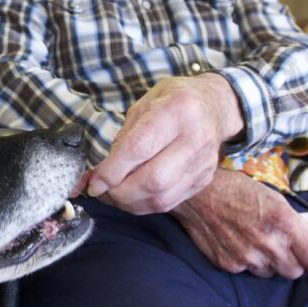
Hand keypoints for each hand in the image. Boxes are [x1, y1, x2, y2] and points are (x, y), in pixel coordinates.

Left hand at [87, 75, 244, 213]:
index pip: (140, 147)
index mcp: (178, 109)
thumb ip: (122, 138)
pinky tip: (131, 197)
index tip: (94, 183)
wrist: (213, 106)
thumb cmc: (172, 101)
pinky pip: (169, 202)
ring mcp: (203, 162)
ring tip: (112, 196)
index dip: (112, 171)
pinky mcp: (204, 179)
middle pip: (154, 180)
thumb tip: (99, 175)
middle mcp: (196, 137)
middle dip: (120, 193)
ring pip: (162, 198)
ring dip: (130, 203)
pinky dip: (144, 205)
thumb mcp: (143, 105)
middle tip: (102, 191)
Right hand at [170, 170, 307, 278]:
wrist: (198, 193)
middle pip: (295, 272)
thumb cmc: (236, 190)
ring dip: (269, 263)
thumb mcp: (274, 198)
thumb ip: (294, 223)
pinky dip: (247, 262)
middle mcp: (268, 243)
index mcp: (284, 222)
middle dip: (294, 263)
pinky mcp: (229, 264)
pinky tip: (238, 244)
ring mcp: (247, 256)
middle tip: (285, 251)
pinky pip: (247, 271)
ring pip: (271, 273)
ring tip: (257, 244)